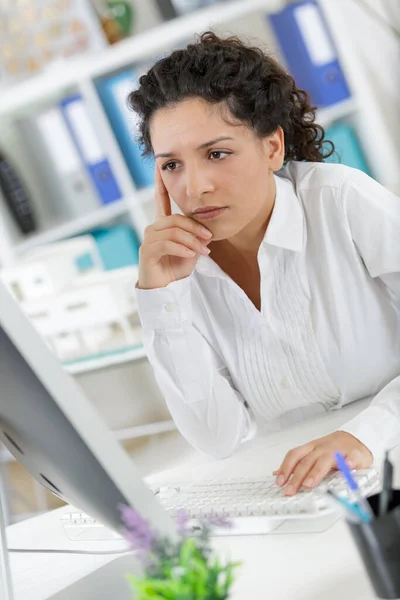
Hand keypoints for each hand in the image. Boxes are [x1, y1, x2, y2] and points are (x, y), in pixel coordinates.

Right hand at [138, 167, 212, 289]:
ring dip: (191, 241)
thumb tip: (206, 231)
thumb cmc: (177, 267)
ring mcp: (148, 240)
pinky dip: (181, 249)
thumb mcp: (192, 249)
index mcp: (162, 225)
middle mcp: (153, 229)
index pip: (160, 199)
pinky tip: (190, 256)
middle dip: (195, 228)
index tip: (159, 166)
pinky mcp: (146, 252)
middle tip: (209, 238)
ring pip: (173, 232)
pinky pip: (166, 244)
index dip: (159, 183)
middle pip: (175, 219)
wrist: (166, 289)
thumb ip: (197, 237)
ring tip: (203, 251)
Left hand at [273, 431, 372, 495]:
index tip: (280, 482)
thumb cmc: (331, 449)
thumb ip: (296, 464)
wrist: (355, 438)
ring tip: (309, 484)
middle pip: (307, 462)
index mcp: (310, 449)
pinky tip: (347, 468)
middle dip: (297, 477)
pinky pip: (352, 456)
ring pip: (325, 460)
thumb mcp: (311, 453)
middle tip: (291, 490)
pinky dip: (349, 462)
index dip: (286, 468)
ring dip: (316, 472)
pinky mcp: (354, 453)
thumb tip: (277, 473)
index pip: (294, 456)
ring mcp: (337, 450)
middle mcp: (322, 449)